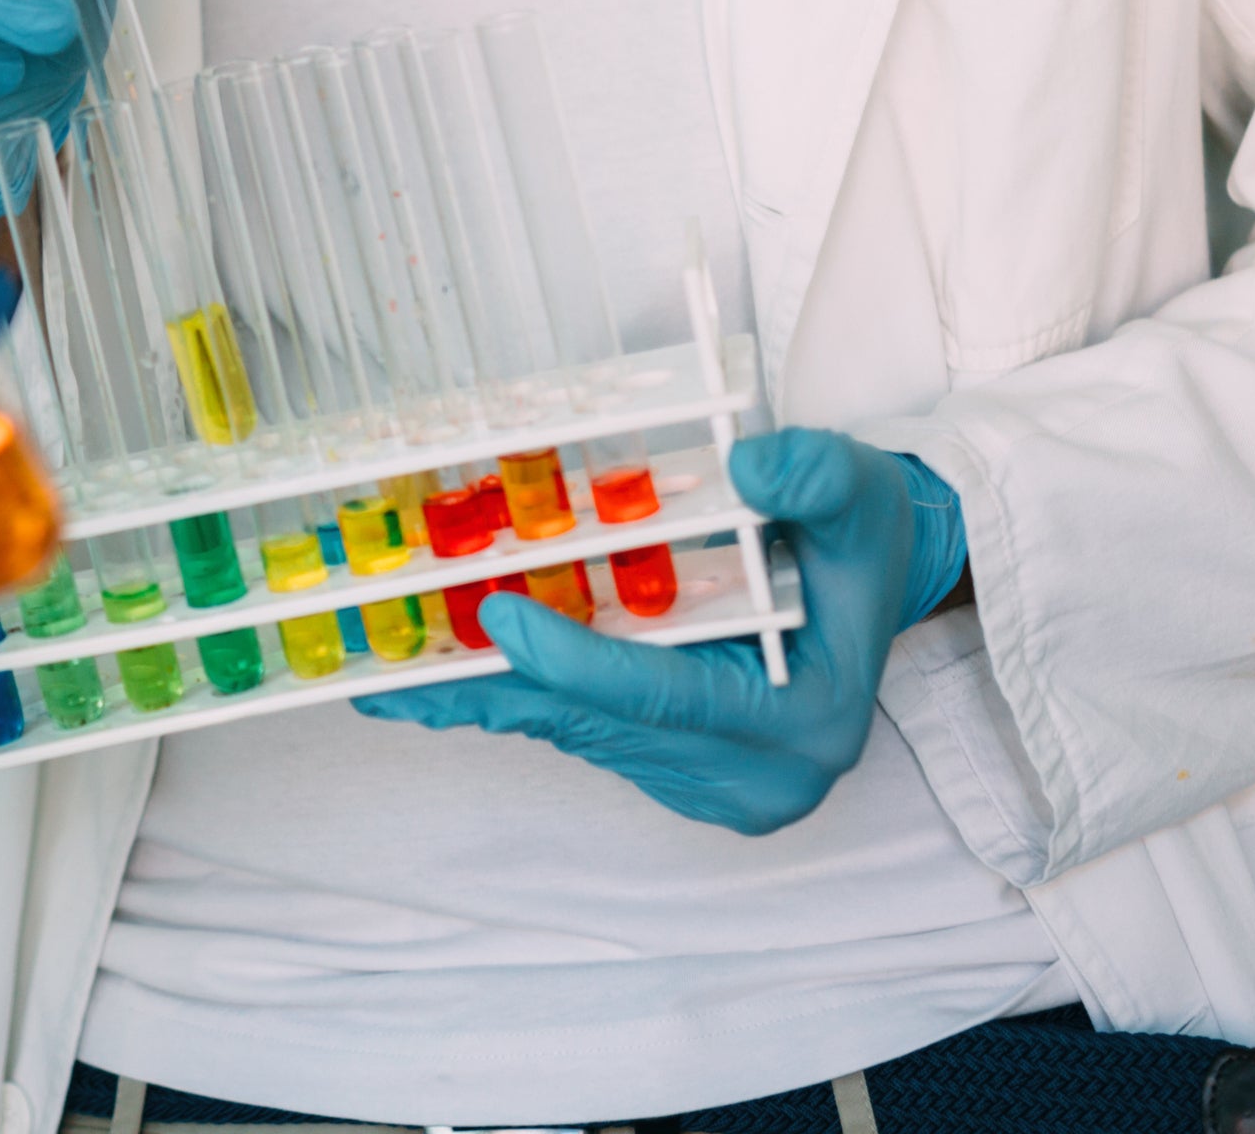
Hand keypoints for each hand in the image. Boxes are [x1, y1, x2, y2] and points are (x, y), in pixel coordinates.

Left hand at [352, 430, 967, 833]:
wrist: (868, 583)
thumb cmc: (858, 537)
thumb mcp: (857, 488)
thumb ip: (813, 473)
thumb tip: (751, 468)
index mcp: (808, 724)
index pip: (670, 695)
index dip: (580, 658)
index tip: (500, 619)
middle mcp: (758, 778)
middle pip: (604, 722)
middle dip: (500, 680)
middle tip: (392, 655)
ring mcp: (712, 786)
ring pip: (579, 732)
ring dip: (487, 693)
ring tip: (386, 663)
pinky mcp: (675, 776)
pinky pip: (579, 731)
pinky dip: (510, 696)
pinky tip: (427, 677)